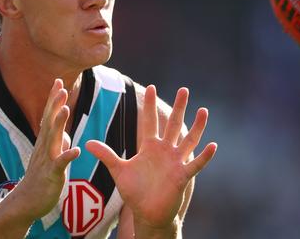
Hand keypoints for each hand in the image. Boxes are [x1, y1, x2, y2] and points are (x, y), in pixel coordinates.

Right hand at [8, 79, 79, 221]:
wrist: (26, 201)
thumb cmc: (41, 178)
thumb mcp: (52, 158)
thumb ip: (58, 144)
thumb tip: (66, 135)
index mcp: (45, 141)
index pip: (49, 116)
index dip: (53, 100)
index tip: (58, 81)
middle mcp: (44, 147)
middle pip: (49, 122)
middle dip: (55, 105)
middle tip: (61, 87)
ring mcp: (46, 160)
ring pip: (53, 139)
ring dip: (59, 124)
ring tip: (66, 109)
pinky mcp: (51, 175)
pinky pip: (59, 165)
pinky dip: (67, 157)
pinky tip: (75, 150)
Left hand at [86, 85, 216, 230]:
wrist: (147, 213)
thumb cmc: (135, 191)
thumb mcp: (119, 171)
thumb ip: (106, 155)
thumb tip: (86, 144)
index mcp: (150, 147)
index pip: (150, 121)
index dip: (150, 105)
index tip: (151, 86)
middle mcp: (165, 151)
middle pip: (173, 125)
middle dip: (178, 107)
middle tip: (184, 89)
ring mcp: (175, 163)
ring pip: (188, 141)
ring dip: (196, 127)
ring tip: (203, 111)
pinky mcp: (182, 177)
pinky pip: (195, 165)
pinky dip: (204, 156)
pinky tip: (212, 145)